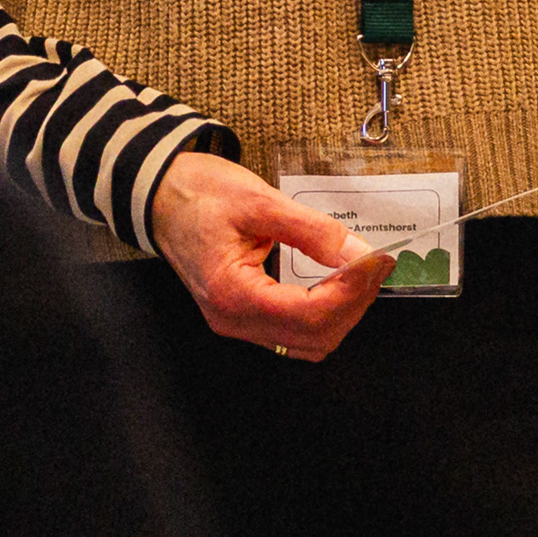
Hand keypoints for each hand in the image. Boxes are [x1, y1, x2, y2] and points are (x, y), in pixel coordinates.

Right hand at [150, 149, 388, 359]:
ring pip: (307, 342)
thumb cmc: (199, 194)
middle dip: (354, 303)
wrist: (159, 195)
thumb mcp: (259, 201)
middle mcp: (232, 319)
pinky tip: (337, 284)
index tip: (377, 260)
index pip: (310, 315)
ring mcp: (236, 321)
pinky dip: (323, 314)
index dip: (353, 292)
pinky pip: (293, 332)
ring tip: (361, 273)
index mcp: (232, 294)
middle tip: (376, 263)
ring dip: (342, 313)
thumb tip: (359, 254)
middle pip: (314, 337)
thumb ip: (313, 231)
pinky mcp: (242, 314)